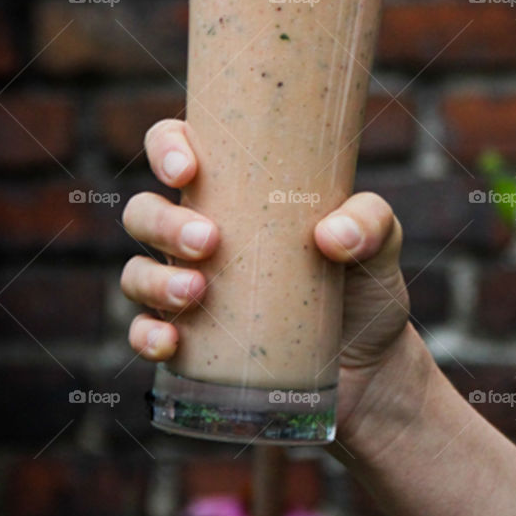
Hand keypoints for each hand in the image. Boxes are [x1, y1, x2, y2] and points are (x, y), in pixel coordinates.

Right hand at [121, 118, 423, 442]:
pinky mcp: (192, 342)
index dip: (167, 147)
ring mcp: (191, 288)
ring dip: (154, 279)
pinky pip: (144, 333)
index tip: (188, 168)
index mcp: (237, 192)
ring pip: (135, 271)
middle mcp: (202, 233)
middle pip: (144, 212)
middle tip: (210, 241)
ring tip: (198, 293)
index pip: (177, 148)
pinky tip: (170, 341)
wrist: (372, 368)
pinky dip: (146, 336)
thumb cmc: (366, 287)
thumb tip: (332, 234)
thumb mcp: (380, 244)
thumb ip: (370, 223)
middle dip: (163, 222)